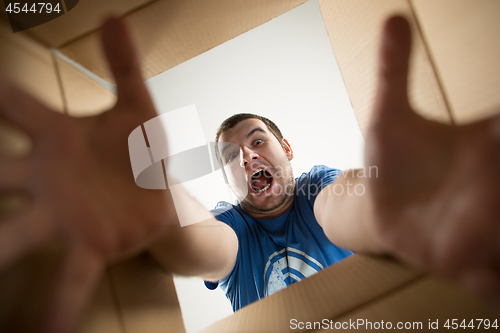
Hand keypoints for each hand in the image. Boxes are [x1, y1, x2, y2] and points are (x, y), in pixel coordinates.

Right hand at [0, 18, 172, 331]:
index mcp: (59, 137)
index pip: (14, 106)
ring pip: (14, 234)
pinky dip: (54, 313)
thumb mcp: (138, 107)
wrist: (162, 193)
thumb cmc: (140, 150)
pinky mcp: (88, 247)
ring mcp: (63, 216)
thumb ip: (125, 66)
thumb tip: (114, 19)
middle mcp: (48, 177)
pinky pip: (66, 282)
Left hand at [366, 16, 499, 310]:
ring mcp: (484, 228)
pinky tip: (483, 284)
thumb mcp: (389, 116)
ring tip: (479, 249)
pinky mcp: (466, 261)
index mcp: (487, 146)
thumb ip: (393, 70)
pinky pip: (493, 283)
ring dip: (497, 249)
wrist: (380, 203)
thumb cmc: (393, 160)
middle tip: (483, 195)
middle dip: (499, 198)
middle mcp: (492, 186)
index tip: (492, 142)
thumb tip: (392, 19)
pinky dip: (492, 287)